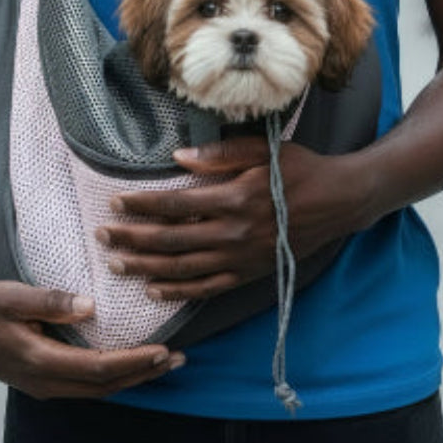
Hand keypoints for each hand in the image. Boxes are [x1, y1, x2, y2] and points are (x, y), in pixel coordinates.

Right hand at [0, 279, 184, 398]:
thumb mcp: (9, 295)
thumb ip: (49, 301)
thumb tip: (89, 306)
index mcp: (40, 361)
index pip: (99, 368)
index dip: (135, 361)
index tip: (166, 349)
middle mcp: (45, 381)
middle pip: (105, 386)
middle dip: (144, 373)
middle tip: (179, 359)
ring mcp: (42, 384)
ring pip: (96, 389)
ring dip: (132, 378)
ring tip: (164, 364)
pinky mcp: (40, 378)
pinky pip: (85, 385)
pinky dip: (112, 377)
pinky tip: (127, 365)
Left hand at [98, 137, 363, 301]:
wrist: (339, 201)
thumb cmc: (300, 169)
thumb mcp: (263, 150)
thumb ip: (219, 153)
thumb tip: (178, 157)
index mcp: (234, 198)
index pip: (175, 204)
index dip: (142, 205)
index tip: (116, 202)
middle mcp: (234, 233)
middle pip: (171, 239)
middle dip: (132, 237)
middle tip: (102, 234)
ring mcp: (241, 258)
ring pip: (183, 268)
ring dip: (146, 266)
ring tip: (116, 264)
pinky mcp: (249, 274)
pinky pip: (208, 288)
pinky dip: (179, 291)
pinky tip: (154, 290)